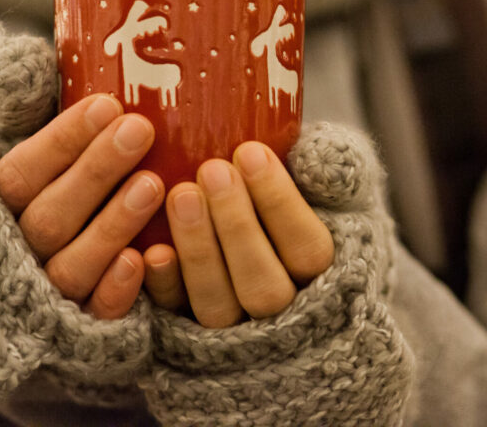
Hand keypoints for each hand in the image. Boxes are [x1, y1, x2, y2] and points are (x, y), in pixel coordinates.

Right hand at [0, 94, 164, 319]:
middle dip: (95, 172)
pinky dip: (112, 293)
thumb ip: (14, 106)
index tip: (107, 105)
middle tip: (140, 129)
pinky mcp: (66, 334)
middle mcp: (3, 256)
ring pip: (69, 270)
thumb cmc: (8, 197)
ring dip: (111, 227)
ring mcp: (32, 300)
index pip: (18, 173)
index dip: (62, 141)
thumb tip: (25, 54)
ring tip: (153, 184)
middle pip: (47, 218)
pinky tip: (142, 261)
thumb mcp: (0, 147)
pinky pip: (88, 320)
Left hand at [142, 141, 334, 327]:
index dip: (280, 203)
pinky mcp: (192, 335)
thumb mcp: (334, 196)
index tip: (251, 153)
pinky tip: (152, 250)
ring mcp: (237, 332)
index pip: (308, 249)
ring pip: (218, 305)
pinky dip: (165, 286)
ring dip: (198, 250)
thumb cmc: (299, 218)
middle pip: (263, 285)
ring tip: (181, 194)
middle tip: (213, 170)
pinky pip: (176, 318)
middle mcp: (285, 316)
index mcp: (327, 278)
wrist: (268, 270)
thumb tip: (317, 152)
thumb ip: (331, 174)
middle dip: (236, 225)